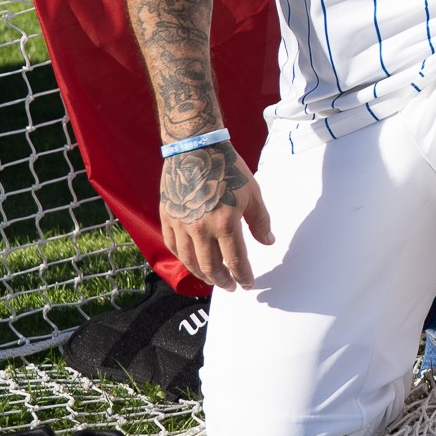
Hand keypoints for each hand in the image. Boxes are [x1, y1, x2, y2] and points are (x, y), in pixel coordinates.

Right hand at [159, 141, 275, 292]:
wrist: (195, 148)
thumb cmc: (227, 168)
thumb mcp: (252, 193)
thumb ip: (260, 221)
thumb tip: (268, 242)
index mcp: (225, 223)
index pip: (236, 261)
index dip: (243, 277)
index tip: (248, 284)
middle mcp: (201, 229)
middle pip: (211, 267)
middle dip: (223, 281)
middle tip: (230, 287)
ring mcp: (181, 225)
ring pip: (190, 262)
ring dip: (202, 275)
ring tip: (212, 280)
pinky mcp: (167, 218)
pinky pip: (173, 247)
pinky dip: (183, 259)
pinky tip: (191, 262)